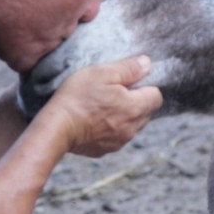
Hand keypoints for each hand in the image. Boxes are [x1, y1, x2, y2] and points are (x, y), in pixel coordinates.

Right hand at [37, 55, 162, 156]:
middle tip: (113, 92)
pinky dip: (111, 129)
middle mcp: (132, 128)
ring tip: (102, 106)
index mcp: (135, 107)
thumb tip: (147, 63)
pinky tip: (94, 120)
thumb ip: (128, 68)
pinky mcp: (106, 150)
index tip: (128, 82)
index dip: (145, 86)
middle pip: (146, 112)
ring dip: (124, 116)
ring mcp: (119, 141)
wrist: (57, 127)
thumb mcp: (102, 73)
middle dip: (136, 101)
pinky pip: (117, 137)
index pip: (156, 96)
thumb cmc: (78, 97)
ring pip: (133, 126)